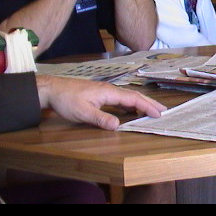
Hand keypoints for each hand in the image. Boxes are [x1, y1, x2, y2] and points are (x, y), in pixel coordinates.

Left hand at [36, 75, 166, 130]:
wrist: (52, 89)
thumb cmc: (67, 100)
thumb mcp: (83, 112)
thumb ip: (101, 118)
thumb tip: (118, 126)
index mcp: (109, 92)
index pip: (133, 99)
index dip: (147, 106)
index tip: (158, 113)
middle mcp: (110, 90)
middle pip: (134, 96)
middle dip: (149, 103)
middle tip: (163, 110)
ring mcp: (106, 91)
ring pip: (128, 97)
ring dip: (141, 103)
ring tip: (151, 110)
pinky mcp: (100, 94)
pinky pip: (121, 99)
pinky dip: (130, 104)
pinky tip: (131, 110)